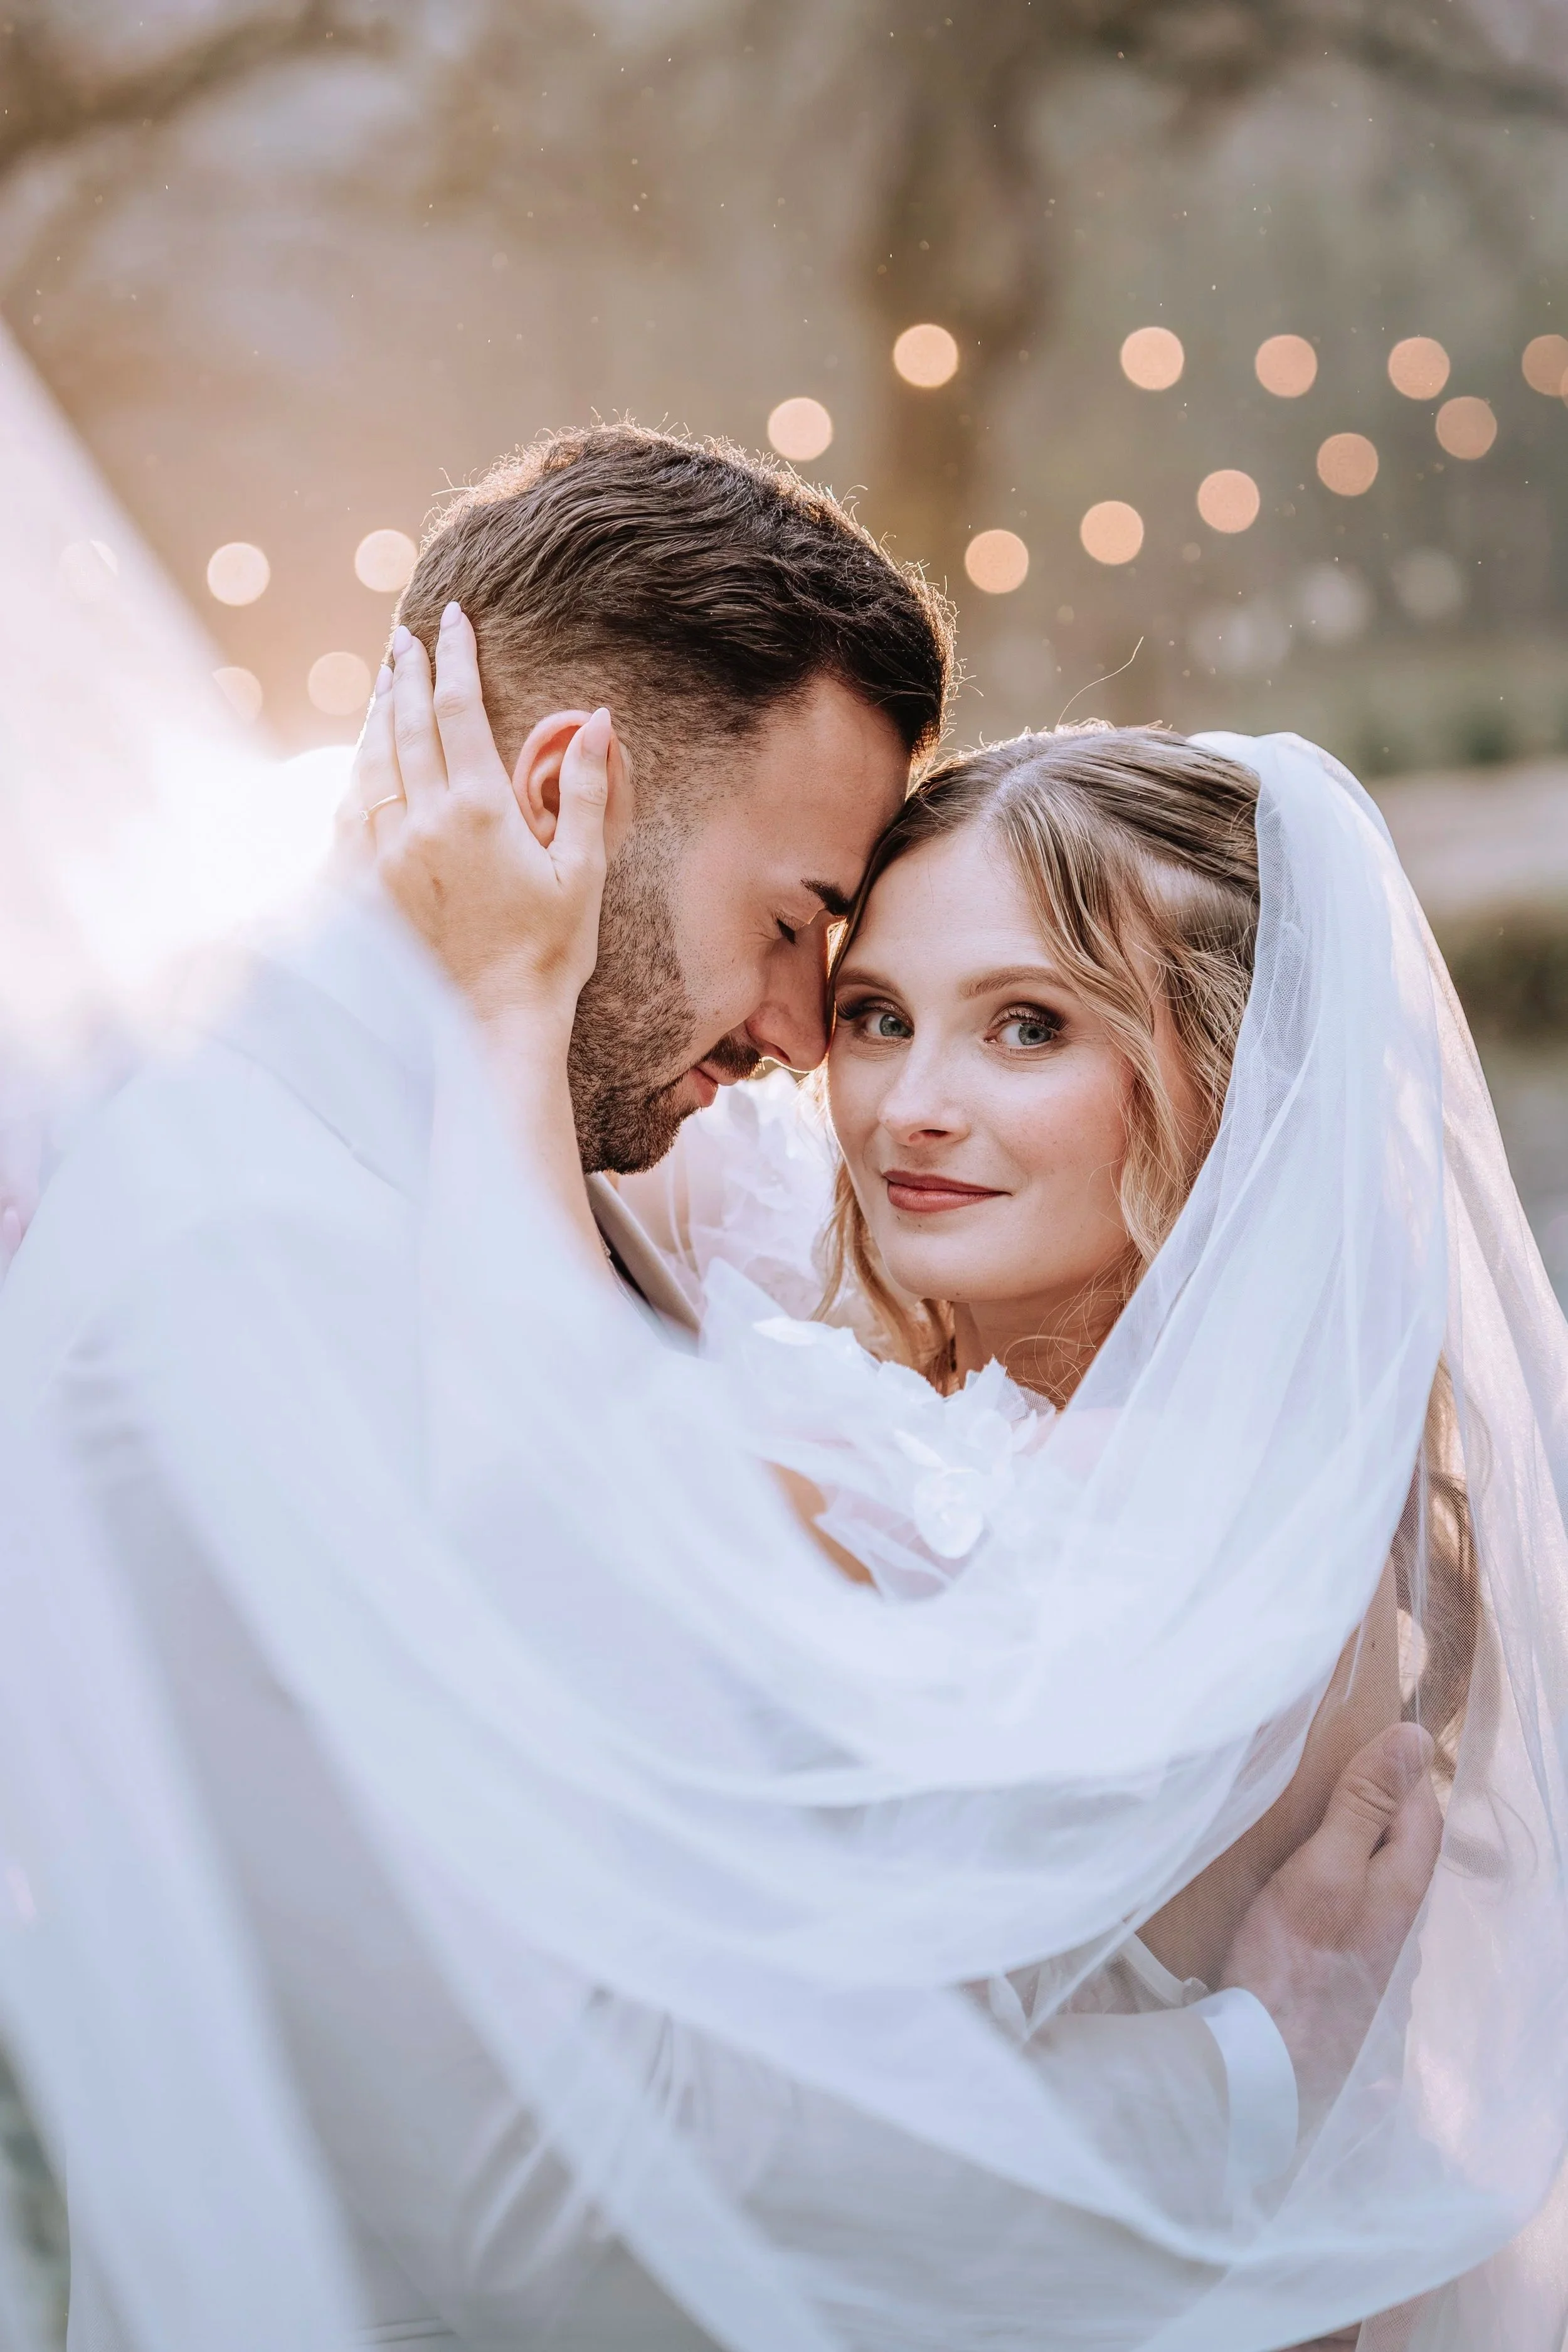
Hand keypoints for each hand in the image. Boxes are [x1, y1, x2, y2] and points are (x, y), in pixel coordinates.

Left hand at [349, 603, 623, 1036]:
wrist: (489, 1025)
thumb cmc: (548, 954)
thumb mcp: (582, 870)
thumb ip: (580, 789)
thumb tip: (596, 720)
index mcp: (480, 810)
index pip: (460, 709)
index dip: (456, 657)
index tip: (455, 620)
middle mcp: (423, 822)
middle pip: (407, 724)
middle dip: (407, 673)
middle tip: (407, 639)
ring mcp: (385, 853)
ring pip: (372, 762)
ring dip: (379, 715)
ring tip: (386, 683)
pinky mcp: (364, 886)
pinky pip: (352, 810)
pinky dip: (358, 772)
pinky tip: (364, 761)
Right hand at [1220, 1721, 1441, 2119]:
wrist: (1267, 2063)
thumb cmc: (1290, 1960)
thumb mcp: (1323, 1866)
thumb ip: (1365, 1806)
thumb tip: (1416, 1737)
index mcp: (1406, 1887)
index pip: (1423, 1808)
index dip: (1396, 1770)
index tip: (1353, 1745)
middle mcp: (1407, 1923)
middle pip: (1405, 1847)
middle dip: (1377, 1809)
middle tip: (1325, 1781)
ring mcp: (1382, 1957)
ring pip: (1381, 1883)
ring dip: (1355, 1852)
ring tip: (1309, 1833)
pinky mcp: (1353, 1981)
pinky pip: (1359, 1916)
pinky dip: (1339, 1890)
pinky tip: (1306, 1899)